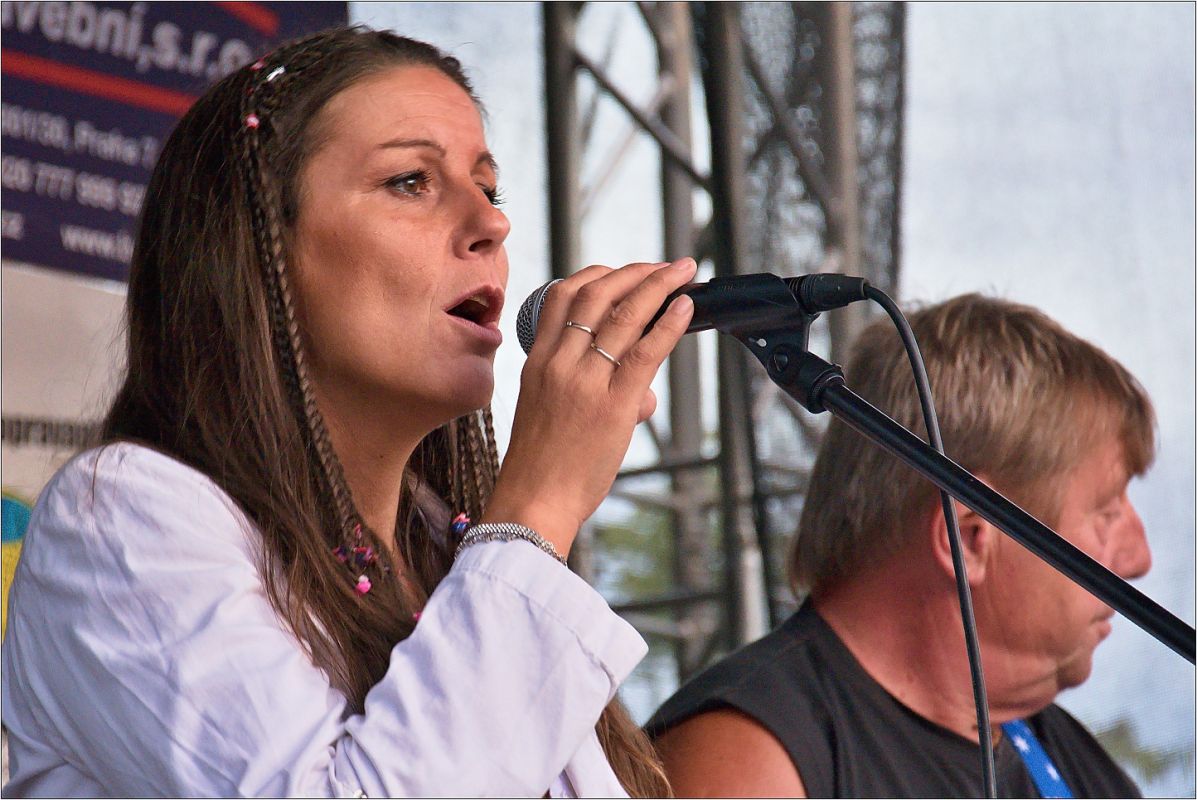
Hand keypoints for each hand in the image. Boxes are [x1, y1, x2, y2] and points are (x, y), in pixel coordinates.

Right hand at [482, 258, 697, 557]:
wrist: (532, 502)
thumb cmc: (542, 467)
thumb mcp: (550, 414)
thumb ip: (595, 393)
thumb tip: (646, 395)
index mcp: (537, 361)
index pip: (563, 296)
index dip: (599, 274)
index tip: (626, 270)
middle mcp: (558, 363)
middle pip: (597, 295)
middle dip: (636, 271)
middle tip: (666, 264)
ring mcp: (585, 381)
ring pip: (624, 315)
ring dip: (659, 286)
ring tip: (683, 272)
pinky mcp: (612, 404)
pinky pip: (645, 352)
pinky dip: (668, 322)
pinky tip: (685, 307)